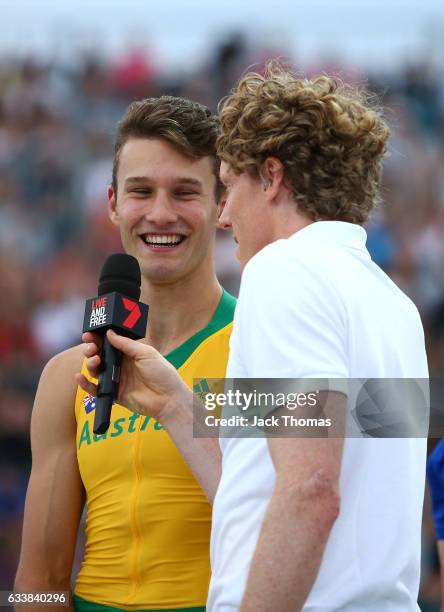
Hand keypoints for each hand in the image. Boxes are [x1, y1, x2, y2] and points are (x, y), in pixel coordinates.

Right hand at [76, 330, 191, 422]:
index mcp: (129, 353)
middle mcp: (121, 365)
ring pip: (96, 370)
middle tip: (90, 347)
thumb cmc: (162, 374)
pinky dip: (85, 384)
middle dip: (91, 349)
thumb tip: (109, 333)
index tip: (89, 334)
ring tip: (94, 361)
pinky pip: (95, 389)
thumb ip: (125, 344)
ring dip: (90, 363)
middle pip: (100, 355)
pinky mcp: (113, 394)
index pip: (109, 343)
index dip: (98, 338)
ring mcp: (116, 379)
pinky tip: (80, 377)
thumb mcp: (145, 353)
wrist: (168, 398)